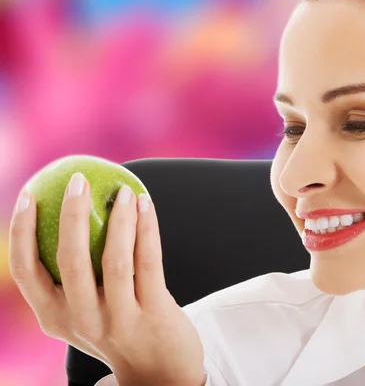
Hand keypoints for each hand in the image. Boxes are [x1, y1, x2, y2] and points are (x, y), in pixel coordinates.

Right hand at [8, 173, 205, 385]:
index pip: (26, 271)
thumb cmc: (117, 329)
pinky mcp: (154, 314)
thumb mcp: (82, 313)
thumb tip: (65, 216)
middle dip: (71, 213)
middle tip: (78, 180)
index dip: (20, 230)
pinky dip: (147, 228)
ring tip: (123, 190)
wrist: (159, 372)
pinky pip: (148, 261)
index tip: (29, 194)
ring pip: (114, 259)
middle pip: (69, 259)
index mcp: (54, 317)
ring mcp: (119, 320)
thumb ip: (69, 280)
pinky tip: (146, 205)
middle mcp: (82, 320)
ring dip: (119, 218)